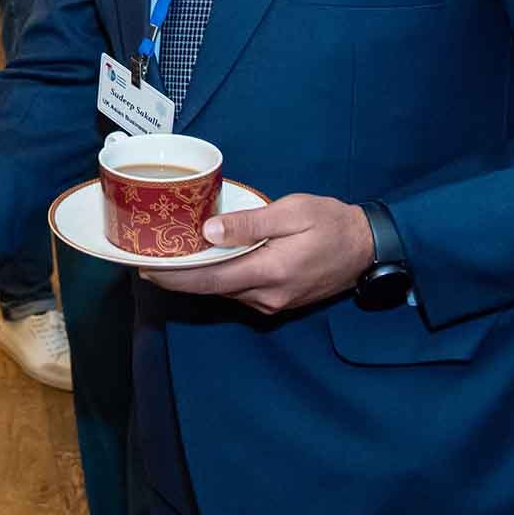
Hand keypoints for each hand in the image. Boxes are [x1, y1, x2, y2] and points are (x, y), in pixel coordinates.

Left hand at [139, 194, 374, 314]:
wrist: (367, 248)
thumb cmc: (331, 223)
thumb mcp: (293, 212)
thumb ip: (251, 223)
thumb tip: (209, 231)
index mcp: (270, 271)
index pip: (210, 280)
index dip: (174, 277)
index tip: (145, 268)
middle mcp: (267, 295)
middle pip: (212, 289)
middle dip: (178, 277)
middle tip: (145, 261)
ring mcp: (273, 302)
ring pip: (225, 291)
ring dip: (198, 278)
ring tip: (169, 257)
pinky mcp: (278, 301)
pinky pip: (240, 291)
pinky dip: (219, 278)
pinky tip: (206, 262)